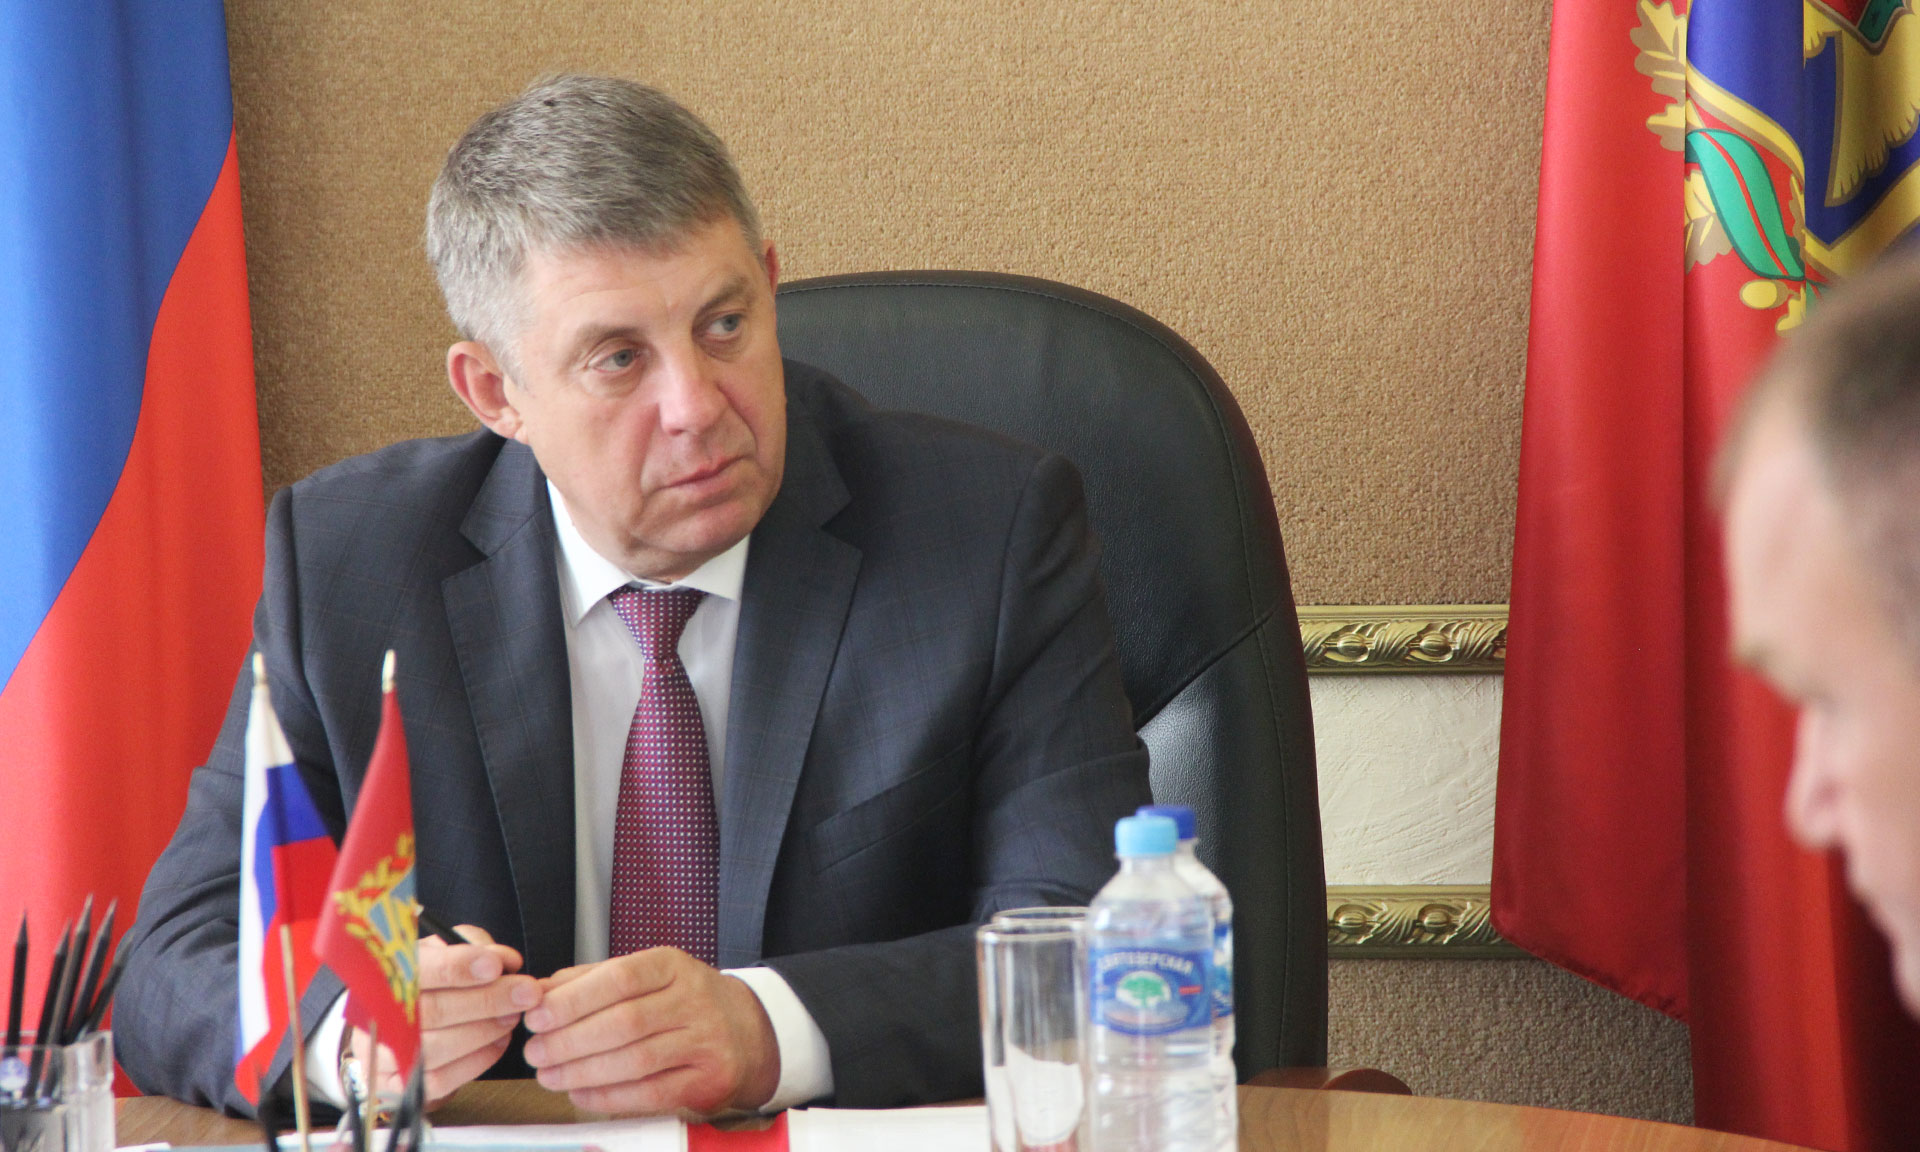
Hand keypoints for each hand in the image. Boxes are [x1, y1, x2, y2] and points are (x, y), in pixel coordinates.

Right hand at [349, 923, 538, 1105]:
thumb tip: (507, 961)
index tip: (495, 965)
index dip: (457, 967)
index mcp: (383, 974)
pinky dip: (478, 1059)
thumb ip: (475, 947)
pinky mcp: (397, 1086)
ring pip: (436, 1048)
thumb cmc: (430, 983)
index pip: (415, 969)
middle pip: (431, 1012)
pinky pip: (441, 1079)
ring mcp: (383, 1054)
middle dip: (486, 1000)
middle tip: (526, 992)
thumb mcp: (446, 951)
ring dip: (485, 1030)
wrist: (400, 1030)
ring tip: (513, 1016)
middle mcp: (376, 1015)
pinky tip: (499, 1040)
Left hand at [521, 947, 778, 1116]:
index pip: (620, 978)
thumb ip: (592, 980)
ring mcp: (706, 1042)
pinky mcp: (708, 1081)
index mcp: (673, 966)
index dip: (574, 999)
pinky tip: (580, 1094)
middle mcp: (694, 1000)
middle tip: (534, 1052)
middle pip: (625, 1022)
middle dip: (570, 1040)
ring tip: (549, 1075)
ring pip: (636, 1061)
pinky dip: (608, 1097)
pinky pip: (651, 1093)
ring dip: (583, 1072)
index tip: (537, 1015)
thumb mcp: (646, 976)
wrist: (746, 1032)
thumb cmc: (681, 1002)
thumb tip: (539, 992)